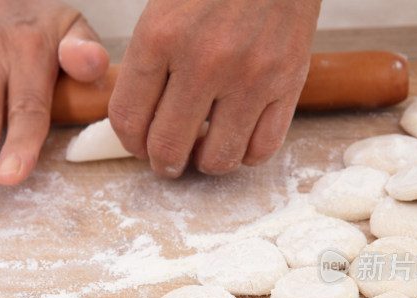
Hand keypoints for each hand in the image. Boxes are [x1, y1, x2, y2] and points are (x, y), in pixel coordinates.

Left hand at [108, 0, 320, 176]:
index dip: (129, 143)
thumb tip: (139, 117)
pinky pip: (263, 148)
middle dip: (163, 162)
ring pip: (218, 158)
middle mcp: (203, 60)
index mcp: (160, 36)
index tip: (138, 145)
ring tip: (204, 149)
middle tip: (167, 159)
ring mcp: (249, 75)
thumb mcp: (164, 4)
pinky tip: (238, 140)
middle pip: (167, 146)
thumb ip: (147, 58)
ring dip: (204, 163)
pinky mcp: (288, 81)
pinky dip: (246, 155)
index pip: (128, 118)